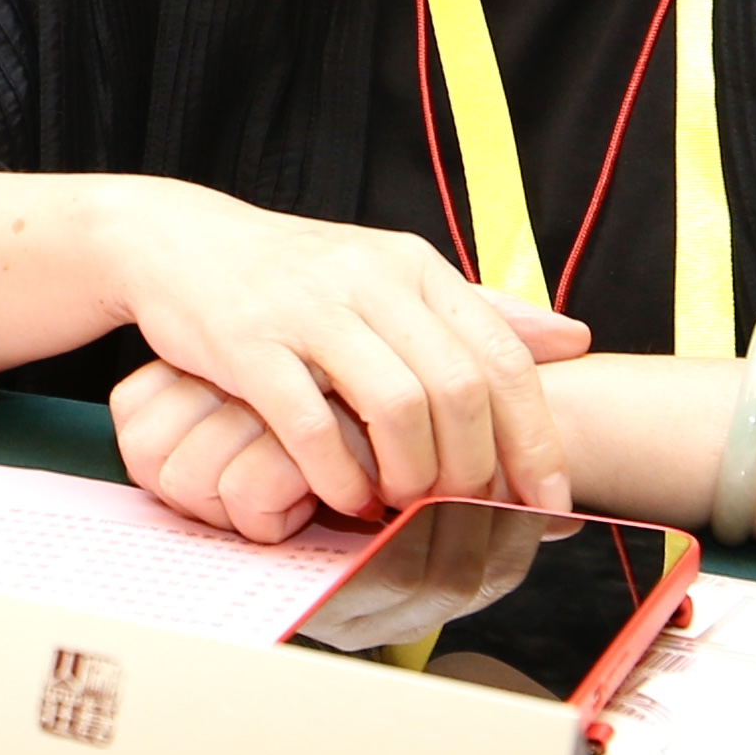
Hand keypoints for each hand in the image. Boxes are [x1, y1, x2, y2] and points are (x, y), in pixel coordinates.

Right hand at [86, 187, 571, 537]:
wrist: (179, 243)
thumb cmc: (298, 275)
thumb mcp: (394, 275)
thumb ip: (481, 311)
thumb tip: (577, 340)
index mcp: (415, 266)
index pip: (504, 358)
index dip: (535, 438)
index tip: (547, 499)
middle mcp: (371, 279)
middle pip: (459, 390)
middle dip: (473, 469)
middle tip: (465, 512)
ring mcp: (308, 310)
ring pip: (397, 407)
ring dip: (411, 475)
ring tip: (405, 506)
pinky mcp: (248, 344)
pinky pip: (311, 424)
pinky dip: (338, 476)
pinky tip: (345, 499)